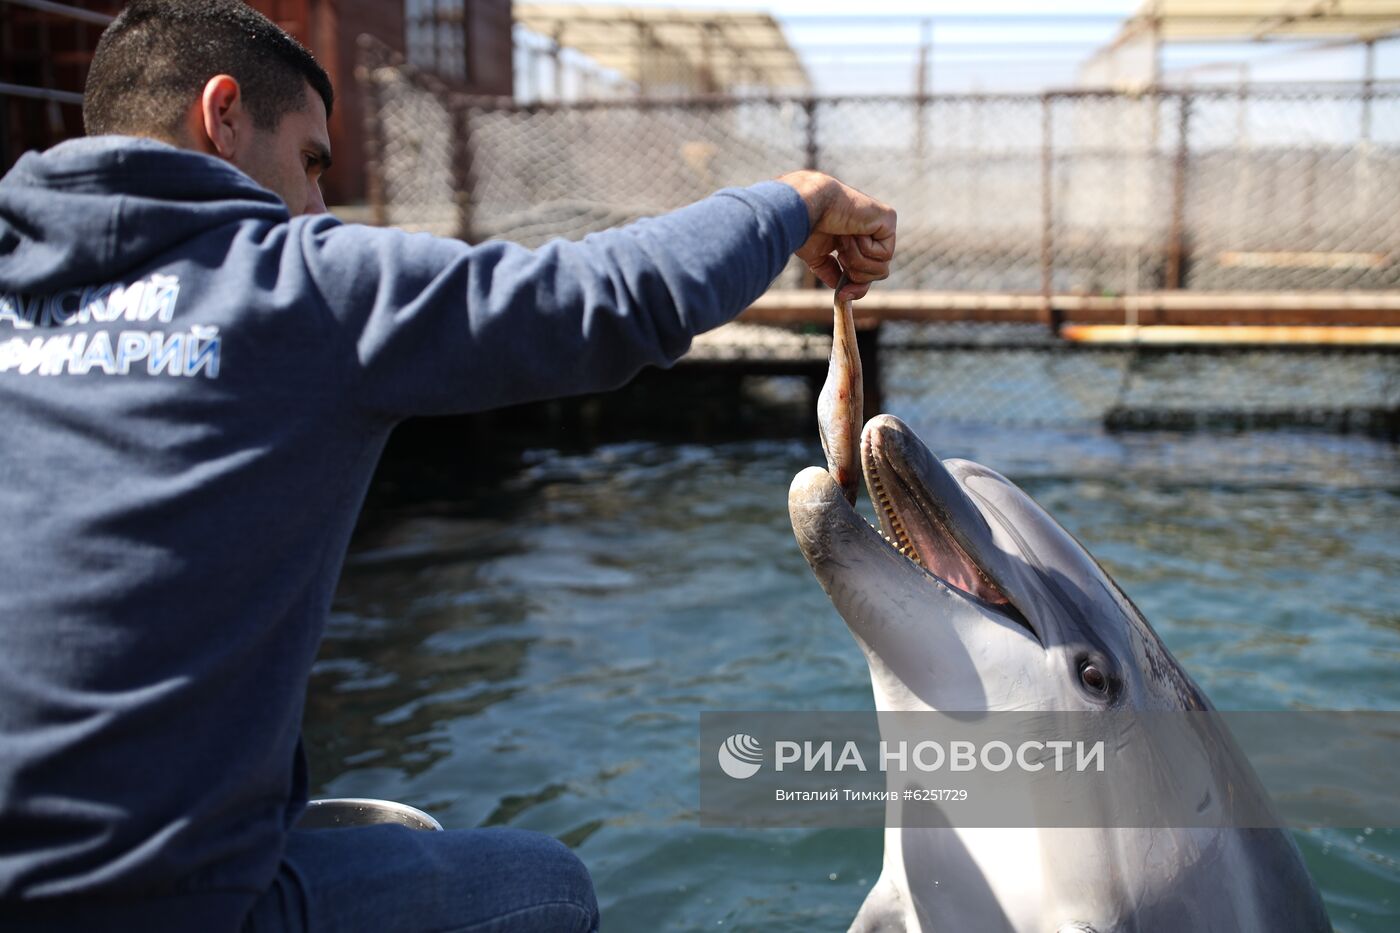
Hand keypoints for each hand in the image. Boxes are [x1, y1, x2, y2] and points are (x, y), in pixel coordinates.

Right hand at [778, 170, 895, 299]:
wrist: (806, 207)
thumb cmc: (806, 226)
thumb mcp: (819, 257)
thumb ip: (833, 272)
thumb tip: (843, 292)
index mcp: (856, 237)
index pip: (867, 270)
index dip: (856, 286)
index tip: (843, 296)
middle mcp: (872, 231)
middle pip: (878, 273)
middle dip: (857, 274)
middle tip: (840, 256)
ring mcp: (882, 224)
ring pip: (882, 268)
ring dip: (857, 260)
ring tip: (843, 240)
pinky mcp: (888, 219)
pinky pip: (884, 254)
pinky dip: (863, 249)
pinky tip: (851, 232)